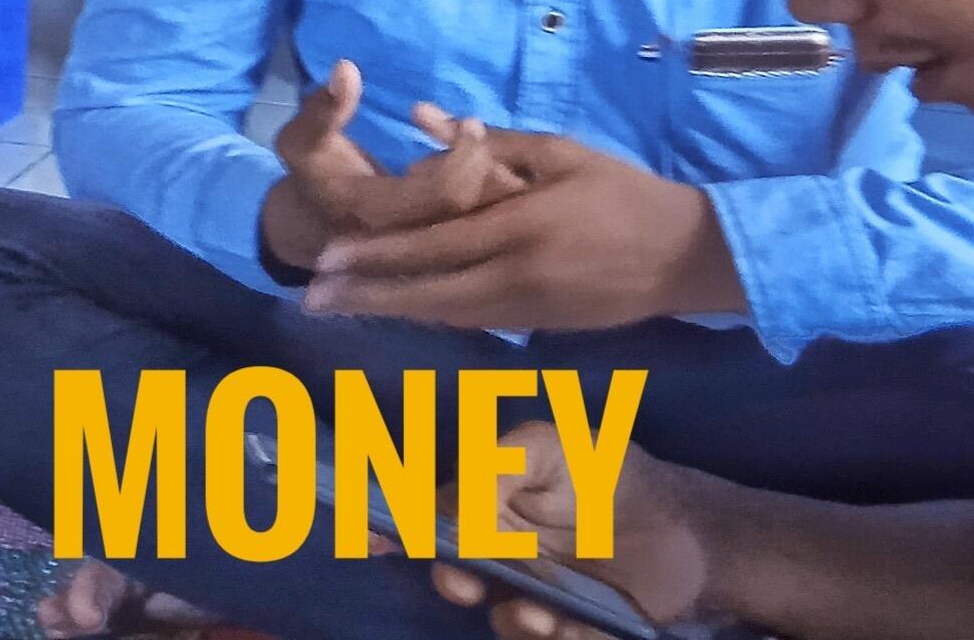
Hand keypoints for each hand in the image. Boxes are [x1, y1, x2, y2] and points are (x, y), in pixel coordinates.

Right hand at [266, 77, 530, 270]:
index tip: (470, 122)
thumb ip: (323, 108)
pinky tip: (487, 167)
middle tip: (484, 134)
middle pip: (478, 212)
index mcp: (378, 214)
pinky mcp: (443, 251)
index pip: (446, 193)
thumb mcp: (301, 139)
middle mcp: (411, 240)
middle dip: (491, 168)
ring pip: (487, 224)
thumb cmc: (313, 174)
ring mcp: (430, 251)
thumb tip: (346, 69)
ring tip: (490, 149)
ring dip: (498, 182)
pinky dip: (494, 196)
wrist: (311, 228)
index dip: (465, 155)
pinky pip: (483, 228)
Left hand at [305, 123, 742, 329]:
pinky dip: (429, 315)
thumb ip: (487, 142)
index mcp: (520, 229)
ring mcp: (529, 311)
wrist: (689, 258)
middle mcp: (517, 279)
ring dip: (390, 311)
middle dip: (365, 296)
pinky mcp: (540, 328)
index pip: (431, 245)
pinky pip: (470, 322)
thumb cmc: (622, 192)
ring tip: (340, 309)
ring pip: (444, 314)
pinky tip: (398, 310)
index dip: (375, 256)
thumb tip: (421, 118)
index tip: (325, 257)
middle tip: (310, 299)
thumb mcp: (557, 151)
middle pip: (426, 293)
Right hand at [428, 421, 721, 634]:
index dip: (401, 525)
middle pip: (461, 570)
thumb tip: (450, 503)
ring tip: (534, 611)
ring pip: (505, 614)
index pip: (435, 514)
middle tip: (459, 578)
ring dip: (511, 616)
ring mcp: (544, 593)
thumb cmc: (610, 472)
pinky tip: (567, 624)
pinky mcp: (581, 628)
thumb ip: (496, 463)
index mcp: (494, 503)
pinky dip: (558, 637)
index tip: (375, 537)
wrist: (689, 525)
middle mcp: (510, 550)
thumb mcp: (549, 445)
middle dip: (453, 577)